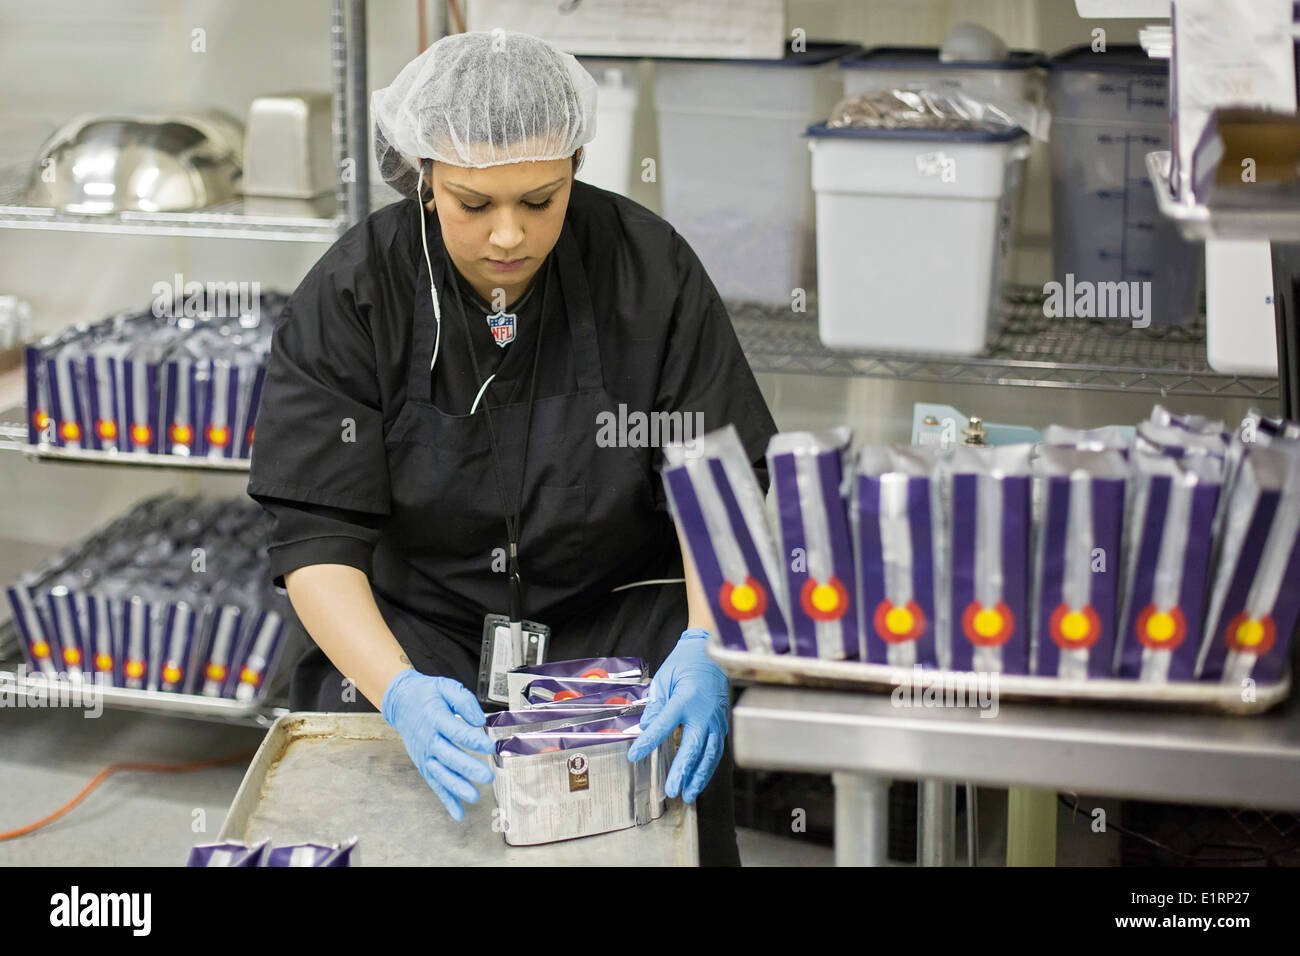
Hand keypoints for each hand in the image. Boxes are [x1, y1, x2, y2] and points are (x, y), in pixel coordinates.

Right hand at [381, 668, 495, 819]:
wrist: (401, 702)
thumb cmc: (427, 695)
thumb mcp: (447, 687)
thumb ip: (464, 702)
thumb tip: (480, 721)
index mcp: (436, 718)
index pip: (455, 731)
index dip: (471, 740)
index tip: (489, 746)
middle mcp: (429, 739)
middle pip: (448, 756)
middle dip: (468, 768)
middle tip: (487, 775)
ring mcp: (425, 754)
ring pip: (441, 774)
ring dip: (457, 787)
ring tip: (474, 796)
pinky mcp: (424, 765)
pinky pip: (435, 784)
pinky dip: (446, 799)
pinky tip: (458, 812)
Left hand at [626, 628, 727, 802]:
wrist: (711, 651)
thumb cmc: (686, 662)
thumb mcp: (664, 678)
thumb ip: (656, 705)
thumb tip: (646, 727)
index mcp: (685, 699)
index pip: (663, 725)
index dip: (648, 743)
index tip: (635, 755)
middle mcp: (703, 712)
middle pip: (692, 747)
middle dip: (682, 771)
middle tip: (672, 790)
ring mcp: (715, 719)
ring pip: (709, 754)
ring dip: (699, 775)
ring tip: (689, 793)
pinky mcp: (722, 723)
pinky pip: (717, 749)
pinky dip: (709, 766)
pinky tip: (701, 777)